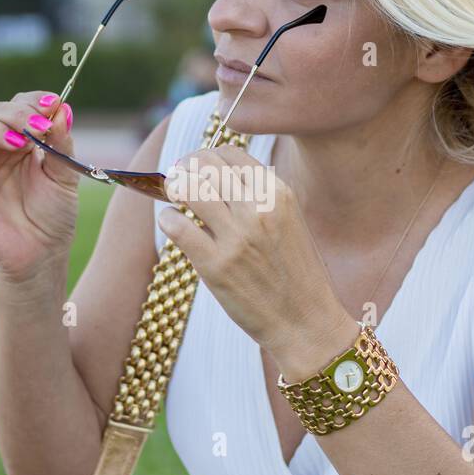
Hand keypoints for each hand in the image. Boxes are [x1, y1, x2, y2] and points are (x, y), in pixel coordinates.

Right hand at [0, 92, 77, 279]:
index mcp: (21, 139)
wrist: (41, 255)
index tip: (53, 105)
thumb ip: (62, 143)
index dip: (33, 101)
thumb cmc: (54, 215)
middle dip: (16, 115)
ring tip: (17, 142)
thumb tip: (63, 108)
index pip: (19, 104)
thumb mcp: (64, 177)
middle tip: (38, 128)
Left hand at [155, 145, 353, 371]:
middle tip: (180, 178)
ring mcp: (236, 238)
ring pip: (188, 188)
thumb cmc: (297, 274)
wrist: (305, 322)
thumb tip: (221, 176)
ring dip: (174, 187)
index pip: (231, 153)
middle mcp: (258, 210)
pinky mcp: (215, 266)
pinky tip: (172, 223)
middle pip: (205, 164)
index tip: (199, 166)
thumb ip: (261, 196)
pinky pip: (177, 226)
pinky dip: (168, 219)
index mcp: (278, 195)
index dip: (208, 155)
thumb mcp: (291, 221)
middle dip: (186, 165)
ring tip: (174, 197)